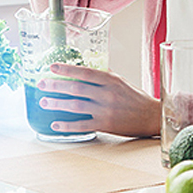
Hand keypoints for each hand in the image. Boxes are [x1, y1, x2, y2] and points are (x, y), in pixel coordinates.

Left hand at [37, 63, 160, 136]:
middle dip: (56, 86)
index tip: (52, 66)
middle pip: (76, 88)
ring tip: (43, 102)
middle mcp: (107, 94)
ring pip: (76, 106)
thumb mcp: (120, 81)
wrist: (151, 117)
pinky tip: (55, 124)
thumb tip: (84, 66)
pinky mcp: (105, 125)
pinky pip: (82, 125)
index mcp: (110, 80)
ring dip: (57, 104)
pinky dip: (67, 125)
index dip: (67, 69)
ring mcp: (105, 110)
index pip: (85, 72)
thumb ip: (102, 75)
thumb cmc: (135, 97)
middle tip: (41, 84)